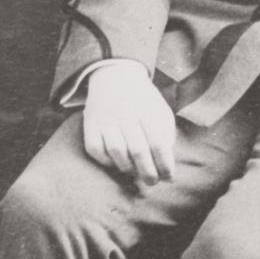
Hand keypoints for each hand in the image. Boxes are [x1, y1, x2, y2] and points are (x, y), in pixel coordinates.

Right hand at [81, 61, 175, 186]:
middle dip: (148, 172)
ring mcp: (106, 119)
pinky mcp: (90, 125)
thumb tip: (166, 163)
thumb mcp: (160, 110)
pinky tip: (116, 163)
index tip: (169, 178)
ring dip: (128, 168)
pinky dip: (106, 161)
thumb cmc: (143, 101)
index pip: (158, 142)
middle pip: (138, 150)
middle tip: (152, 182)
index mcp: (147, 110)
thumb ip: (165, 134)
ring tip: (135, 173)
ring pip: (117, 151)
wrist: (114, 76)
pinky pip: (96, 150)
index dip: (165, 163)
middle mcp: (125, 114)